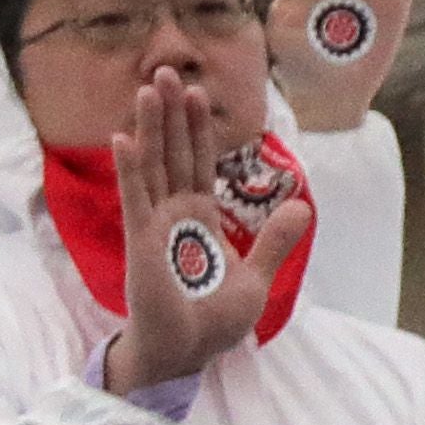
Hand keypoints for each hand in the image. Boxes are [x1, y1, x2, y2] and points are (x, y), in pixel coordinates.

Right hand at [91, 67, 305, 393]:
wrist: (186, 353)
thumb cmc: (212, 322)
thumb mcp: (256, 279)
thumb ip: (273, 242)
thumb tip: (301, 206)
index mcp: (200, 219)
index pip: (199, 163)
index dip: (199, 129)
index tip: (198, 93)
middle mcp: (174, 214)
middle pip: (173, 153)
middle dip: (171, 113)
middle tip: (166, 71)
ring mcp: (155, 225)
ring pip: (153, 165)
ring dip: (150, 126)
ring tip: (149, 88)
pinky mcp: (141, 241)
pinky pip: (135, 198)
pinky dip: (129, 168)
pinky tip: (123, 138)